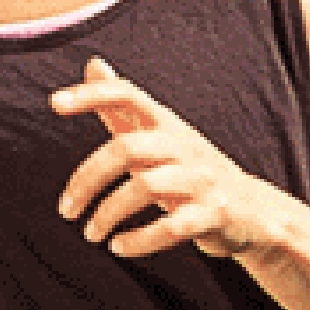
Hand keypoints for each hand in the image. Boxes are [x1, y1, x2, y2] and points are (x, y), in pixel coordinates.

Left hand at [51, 57, 280, 259]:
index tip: (55, 103)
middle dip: (87, 180)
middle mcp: (183, 144)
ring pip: (145, 187)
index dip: (92, 95)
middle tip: (66, 211)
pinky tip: (119, 248)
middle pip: (126, 148)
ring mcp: (201, 179)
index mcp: (167, 123)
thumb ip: (122, 106)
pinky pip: (171, 227)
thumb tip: (92, 62)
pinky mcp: (213, 214)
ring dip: (107, 215)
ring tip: (90, 235)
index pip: (128, 94)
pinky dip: (139, 241)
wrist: (254, 211)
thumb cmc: (191, 171)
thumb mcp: (159, 135)